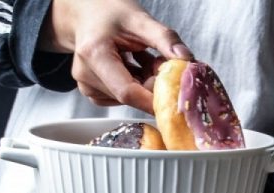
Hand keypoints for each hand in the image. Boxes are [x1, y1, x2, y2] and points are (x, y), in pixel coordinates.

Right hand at [40, 0, 192, 112]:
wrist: (86, 13)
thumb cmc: (109, 12)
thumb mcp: (139, 19)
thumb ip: (165, 39)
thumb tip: (187, 60)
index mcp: (94, 54)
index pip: (127, 92)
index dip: (154, 99)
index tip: (176, 97)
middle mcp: (86, 75)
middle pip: (130, 96)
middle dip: (153, 84)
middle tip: (162, 63)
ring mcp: (88, 87)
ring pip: (129, 98)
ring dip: (145, 83)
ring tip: (144, 59)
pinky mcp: (93, 93)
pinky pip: (122, 98)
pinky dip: (136, 85)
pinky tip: (134, 67)